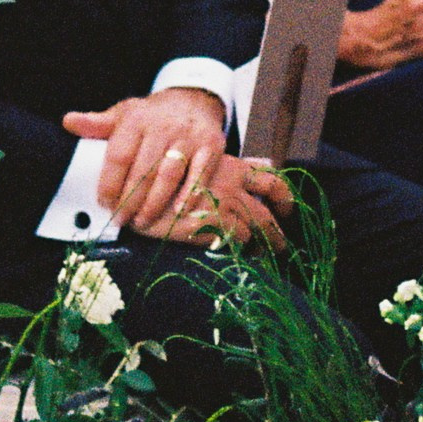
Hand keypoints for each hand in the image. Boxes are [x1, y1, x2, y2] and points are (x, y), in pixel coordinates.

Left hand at [63, 85, 225, 229]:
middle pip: (143, 170)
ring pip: (169, 175)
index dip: (109, 184)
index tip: (103, 203)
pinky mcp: (212, 145)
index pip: (119, 156)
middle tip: (121, 221)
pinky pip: (200, 175)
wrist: (194, 100)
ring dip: (154, 204)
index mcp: (137, 119)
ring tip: (142, 222)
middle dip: (130, 201)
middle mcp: (164, 126)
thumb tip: (68, 122)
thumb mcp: (124, 114)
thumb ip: (97, 124)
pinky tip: (177, 213)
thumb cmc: (152, 115)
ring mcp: (189, 136)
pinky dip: (189, 196)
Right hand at [155, 151, 288, 249]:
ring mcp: (222, 203)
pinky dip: (241, 250)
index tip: (287, 212)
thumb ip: (235, 166)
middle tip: (281, 245)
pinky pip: (237, 239)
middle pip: (269, 211)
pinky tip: (238, 257)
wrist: (136, 187)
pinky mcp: (210, 221)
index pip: (272, 179)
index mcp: (231, 166)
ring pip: (256, 228)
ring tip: (262, 257)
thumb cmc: (167, 177)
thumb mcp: (201, 164)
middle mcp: (231, 183)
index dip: (285, 198)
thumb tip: (267, 164)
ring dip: (263, 245)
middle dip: (277, 231)